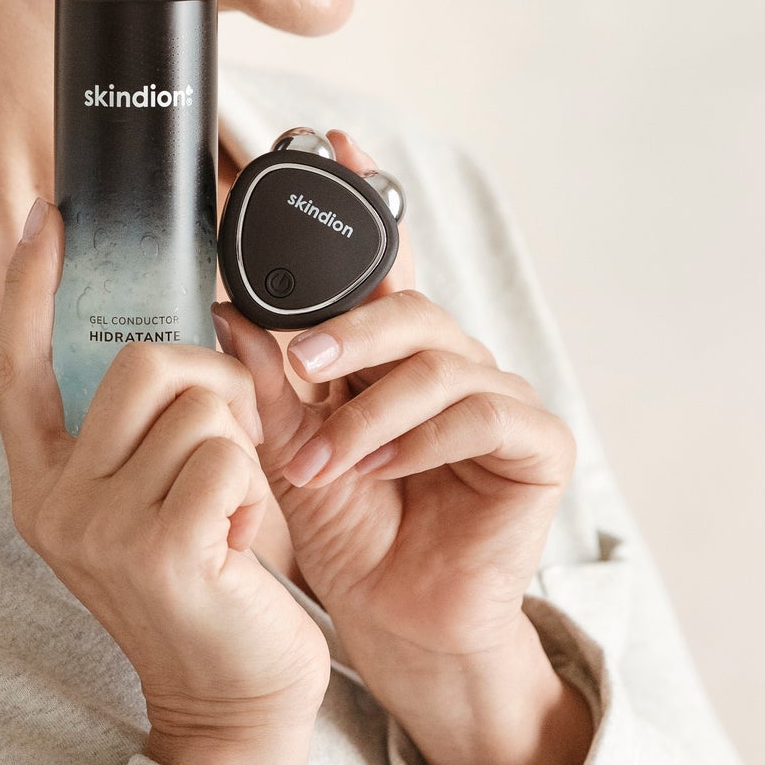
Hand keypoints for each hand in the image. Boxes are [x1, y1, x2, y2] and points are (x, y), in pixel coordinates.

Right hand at [0, 196, 332, 745]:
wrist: (234, 707)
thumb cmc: (206, 588)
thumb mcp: (145, 502)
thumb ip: (134, 430)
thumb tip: (162, 327)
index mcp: (40, 483)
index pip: (16, 360)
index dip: (31, 283)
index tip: (50, 215)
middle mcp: (53, 502)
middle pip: (143, 363)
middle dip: (215, 382)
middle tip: (236, 440)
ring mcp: (98, 529)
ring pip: (199, 406)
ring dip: (241, 447)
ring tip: (231, 512)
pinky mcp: (159, 549)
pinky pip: (227, 456)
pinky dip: (253, 490)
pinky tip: (239, 547)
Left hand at [213, 131, 576, 669]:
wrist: (398, 622)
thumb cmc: (351, 531)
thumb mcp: (290, 449)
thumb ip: (268, 382)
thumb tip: (226, 313)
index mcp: (394, 350)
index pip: (381, 259)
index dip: (365, 194)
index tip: (328, 142)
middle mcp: (452, 360)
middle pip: (407, 307)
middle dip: (348, 330)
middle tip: (299, 362)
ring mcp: (502, 398)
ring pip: (438, 363)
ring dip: (369, 413)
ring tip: (321, 460)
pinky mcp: (538, 446)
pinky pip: (483, 416)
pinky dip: (423, 440)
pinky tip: (384, 470)